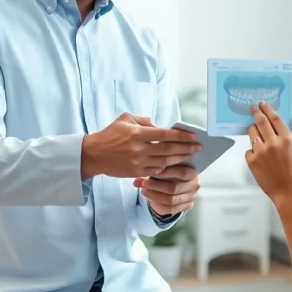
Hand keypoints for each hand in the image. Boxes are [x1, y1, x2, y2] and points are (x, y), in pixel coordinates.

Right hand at [82, 113, 199, 178]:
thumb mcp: (125, 120)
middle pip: (168, 150)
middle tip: (197, 147)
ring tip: (189, 156)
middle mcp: (139, 149)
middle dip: (185, 148)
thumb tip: (160, 126)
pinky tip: (174, 165)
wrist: (93, 154)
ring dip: (179, 159)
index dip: (181, 136)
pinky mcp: (136, 172)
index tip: (193, 136)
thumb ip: (144, 121)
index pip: (165, 134)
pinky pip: (156, 171)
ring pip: (164, 162)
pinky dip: (167, 168)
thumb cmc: (110, 134)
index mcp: (138, 134)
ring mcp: (138, 162)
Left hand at [134, 165, 200, 215]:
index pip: (181, 172)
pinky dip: (158, 203)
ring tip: (144, 190)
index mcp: (193, 172)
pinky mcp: (187, 206)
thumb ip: (151, 171)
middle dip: (156, 185)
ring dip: (155, 195)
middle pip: (174, 188)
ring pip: (171, 199)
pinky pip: (171, 209)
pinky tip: (149, 198)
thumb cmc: (170, 173)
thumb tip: (136, 181)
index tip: (150, 171)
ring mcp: (191, 197)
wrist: (176, 185)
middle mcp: (195, 185)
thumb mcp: (162, 170)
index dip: (164, 172)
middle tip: (144, 183)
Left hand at [244, 101, 291, 205]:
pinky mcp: (252, 161)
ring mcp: (261, 152)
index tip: (263, 104)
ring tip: (255, 129)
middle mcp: (273, 144)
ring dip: (253, 129)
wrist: (289, 192)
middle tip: (253, 108)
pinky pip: (249, 150)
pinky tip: (259, 154)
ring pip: (252, 133)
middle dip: (256, 113)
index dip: (267, 109)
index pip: (274, 118)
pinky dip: (253, 149)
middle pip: (261, 122)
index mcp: (287, 140)